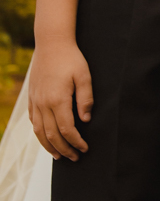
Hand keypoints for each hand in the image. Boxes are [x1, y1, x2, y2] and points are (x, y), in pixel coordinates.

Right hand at [28, 39, 92, 160]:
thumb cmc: (71, 58)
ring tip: (59, 156)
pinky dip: (39, 133)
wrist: (51, 44)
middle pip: (52, 135)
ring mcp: (36, 101)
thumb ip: (85, 99)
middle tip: (75, 157)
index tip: (85, 148)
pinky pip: (33, 121)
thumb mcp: (84, 76)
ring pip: (39, 132)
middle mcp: (44, 104)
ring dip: (49, 146)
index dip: (76, 142)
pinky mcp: (32, 98)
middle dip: (64, 149)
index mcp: (58, 100)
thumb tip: (85, 120)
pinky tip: (46, 137)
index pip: (67, 130)